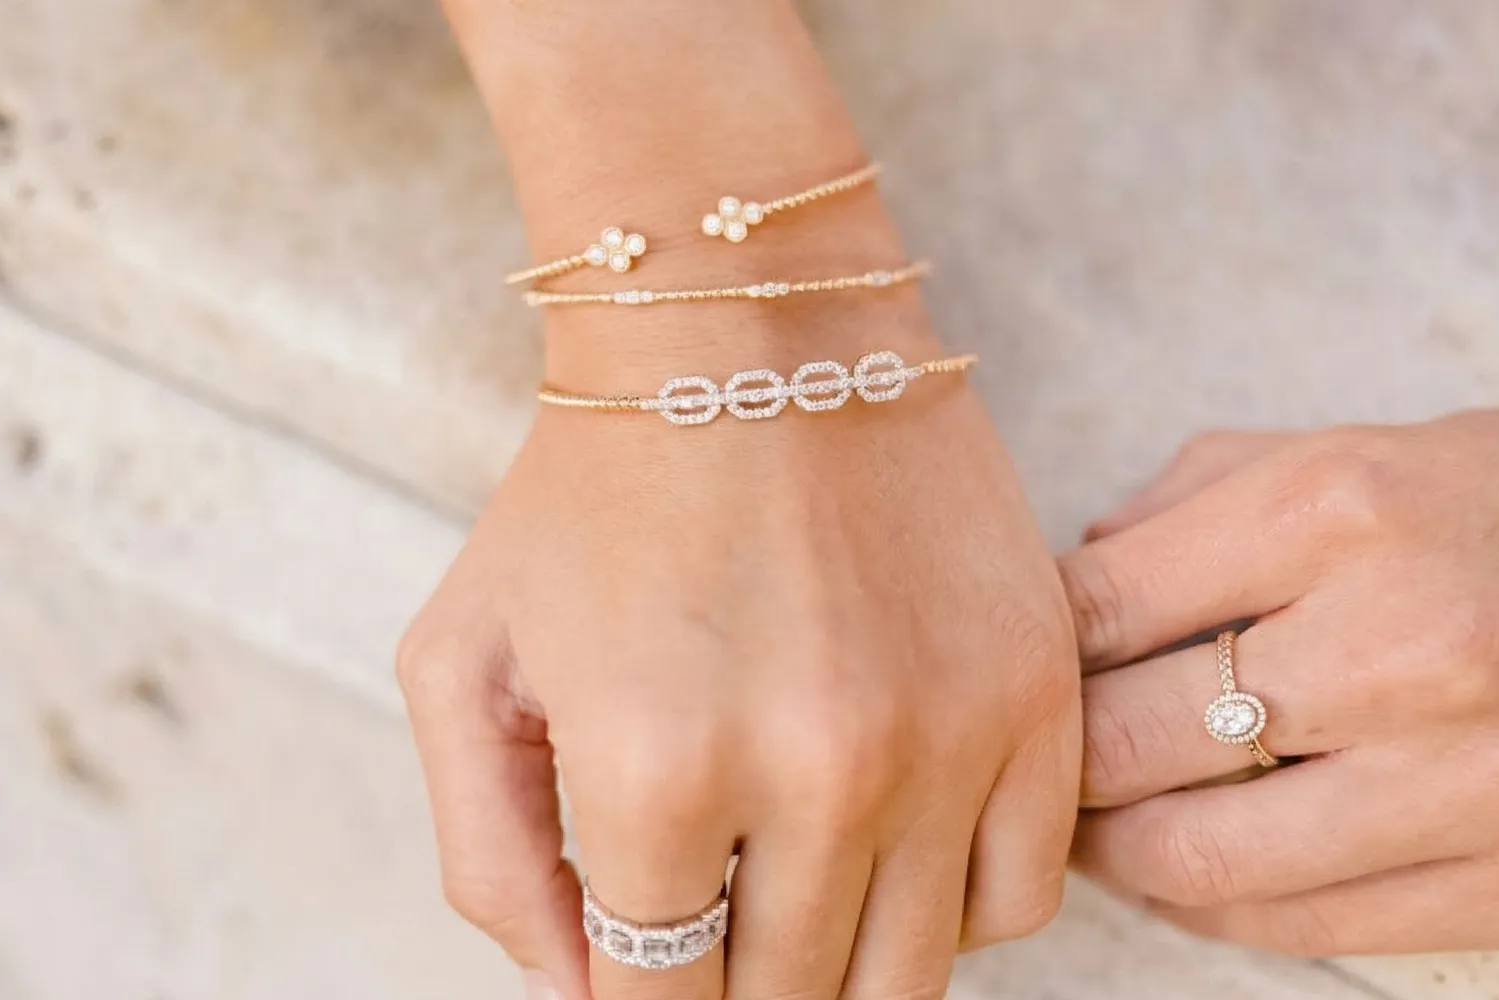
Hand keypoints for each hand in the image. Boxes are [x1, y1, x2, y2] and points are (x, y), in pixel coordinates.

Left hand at [398, 325, 1077, 998]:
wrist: (748, 321)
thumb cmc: (585, 498)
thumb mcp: (465, 668)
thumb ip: (491, 860)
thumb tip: (571, 999)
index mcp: (654, 772)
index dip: (633, 999)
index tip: (634, 952)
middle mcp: (816, 772)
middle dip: (726, 983)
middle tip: (703, 912)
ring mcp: (944, 738)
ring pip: (907, 980)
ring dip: (833, 961)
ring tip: (782, 888)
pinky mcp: (1033, 694)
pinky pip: (1019, 899)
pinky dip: (949, 906)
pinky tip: (884, 844)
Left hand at [1058, 278, 1498, 953]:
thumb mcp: (1359, 448)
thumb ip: (1192, 511)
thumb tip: (1056, 593)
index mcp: (1348, 505)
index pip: (1095, 611)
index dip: (1027, 653)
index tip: (1009, 670)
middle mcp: (1415, 643)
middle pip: (1128, 748)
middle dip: (1053, 765)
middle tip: (1027, 766)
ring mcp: (1487, 779)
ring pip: (1202, 866)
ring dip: (1121, 854)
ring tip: (1100, 828)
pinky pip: (1318, 932)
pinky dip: (1228, 909)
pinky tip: (1200, 873)